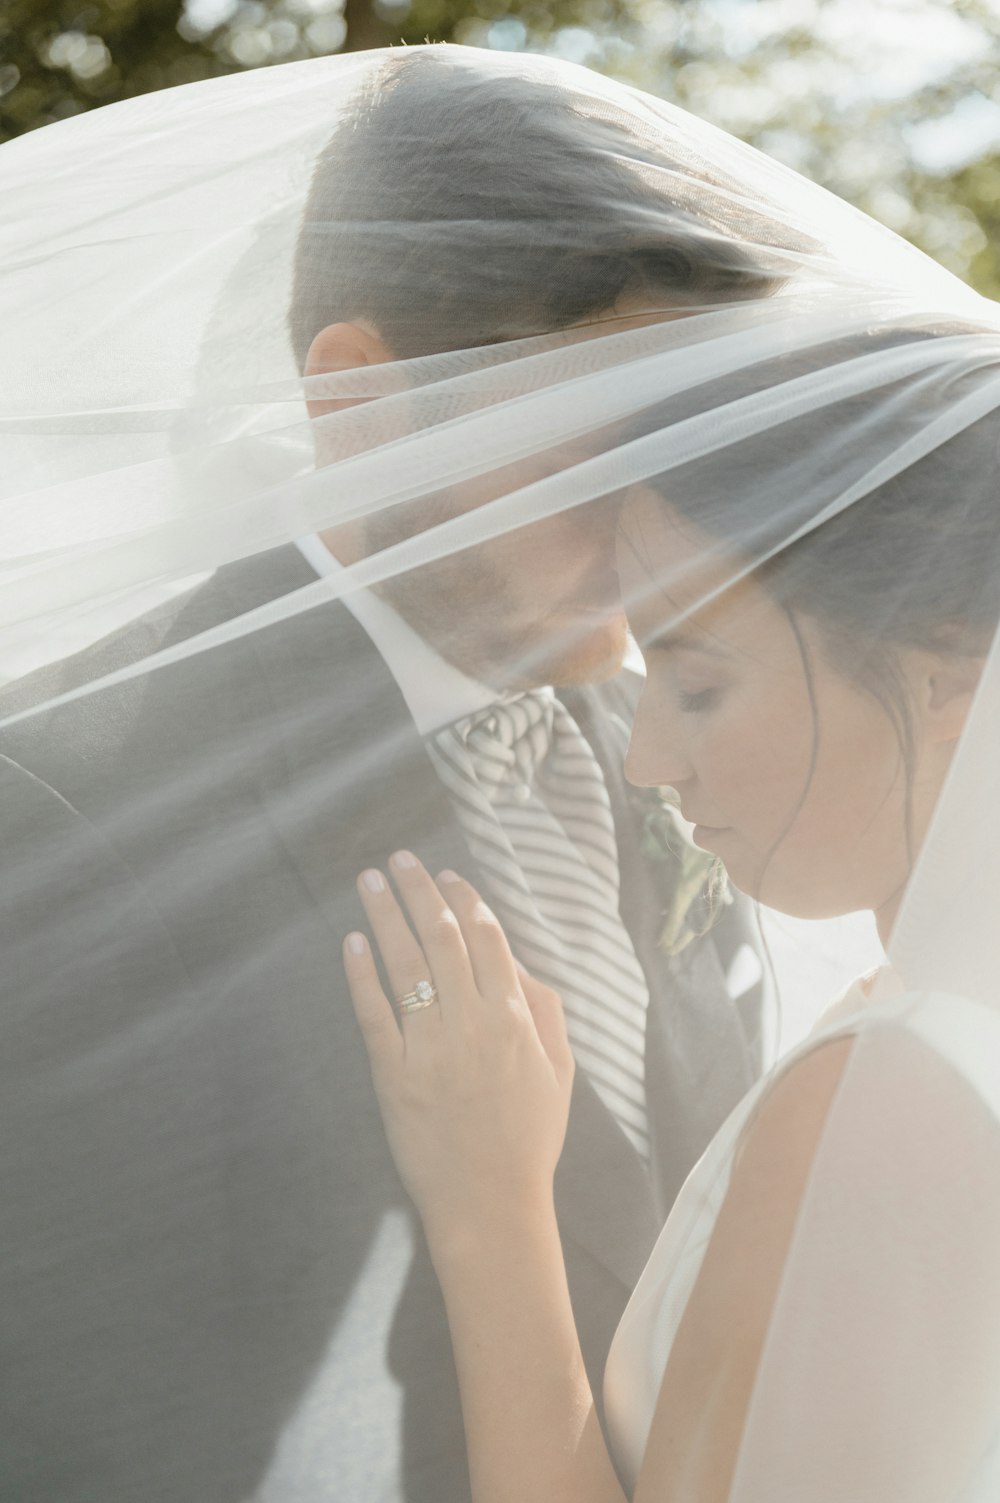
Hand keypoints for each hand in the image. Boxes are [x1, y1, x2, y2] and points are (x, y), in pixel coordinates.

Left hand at [343, 851, 574, 1246]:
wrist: (491, 1204)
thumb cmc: (528, 1138)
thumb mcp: (559, 1070)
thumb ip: (544, 1010)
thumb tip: (516, 961)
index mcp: (514, 1018)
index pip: (486, 939)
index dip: (464, 899)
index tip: (446, 874)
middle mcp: (471, 1022)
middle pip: (441, 937)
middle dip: (420, 890)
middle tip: (401, 859)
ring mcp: (429, 1047)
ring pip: (405, 963)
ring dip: (386, 914)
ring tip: (369, 881)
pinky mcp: (393, 1075)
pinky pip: (374, 1013)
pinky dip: (362, 974)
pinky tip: (352, 942)